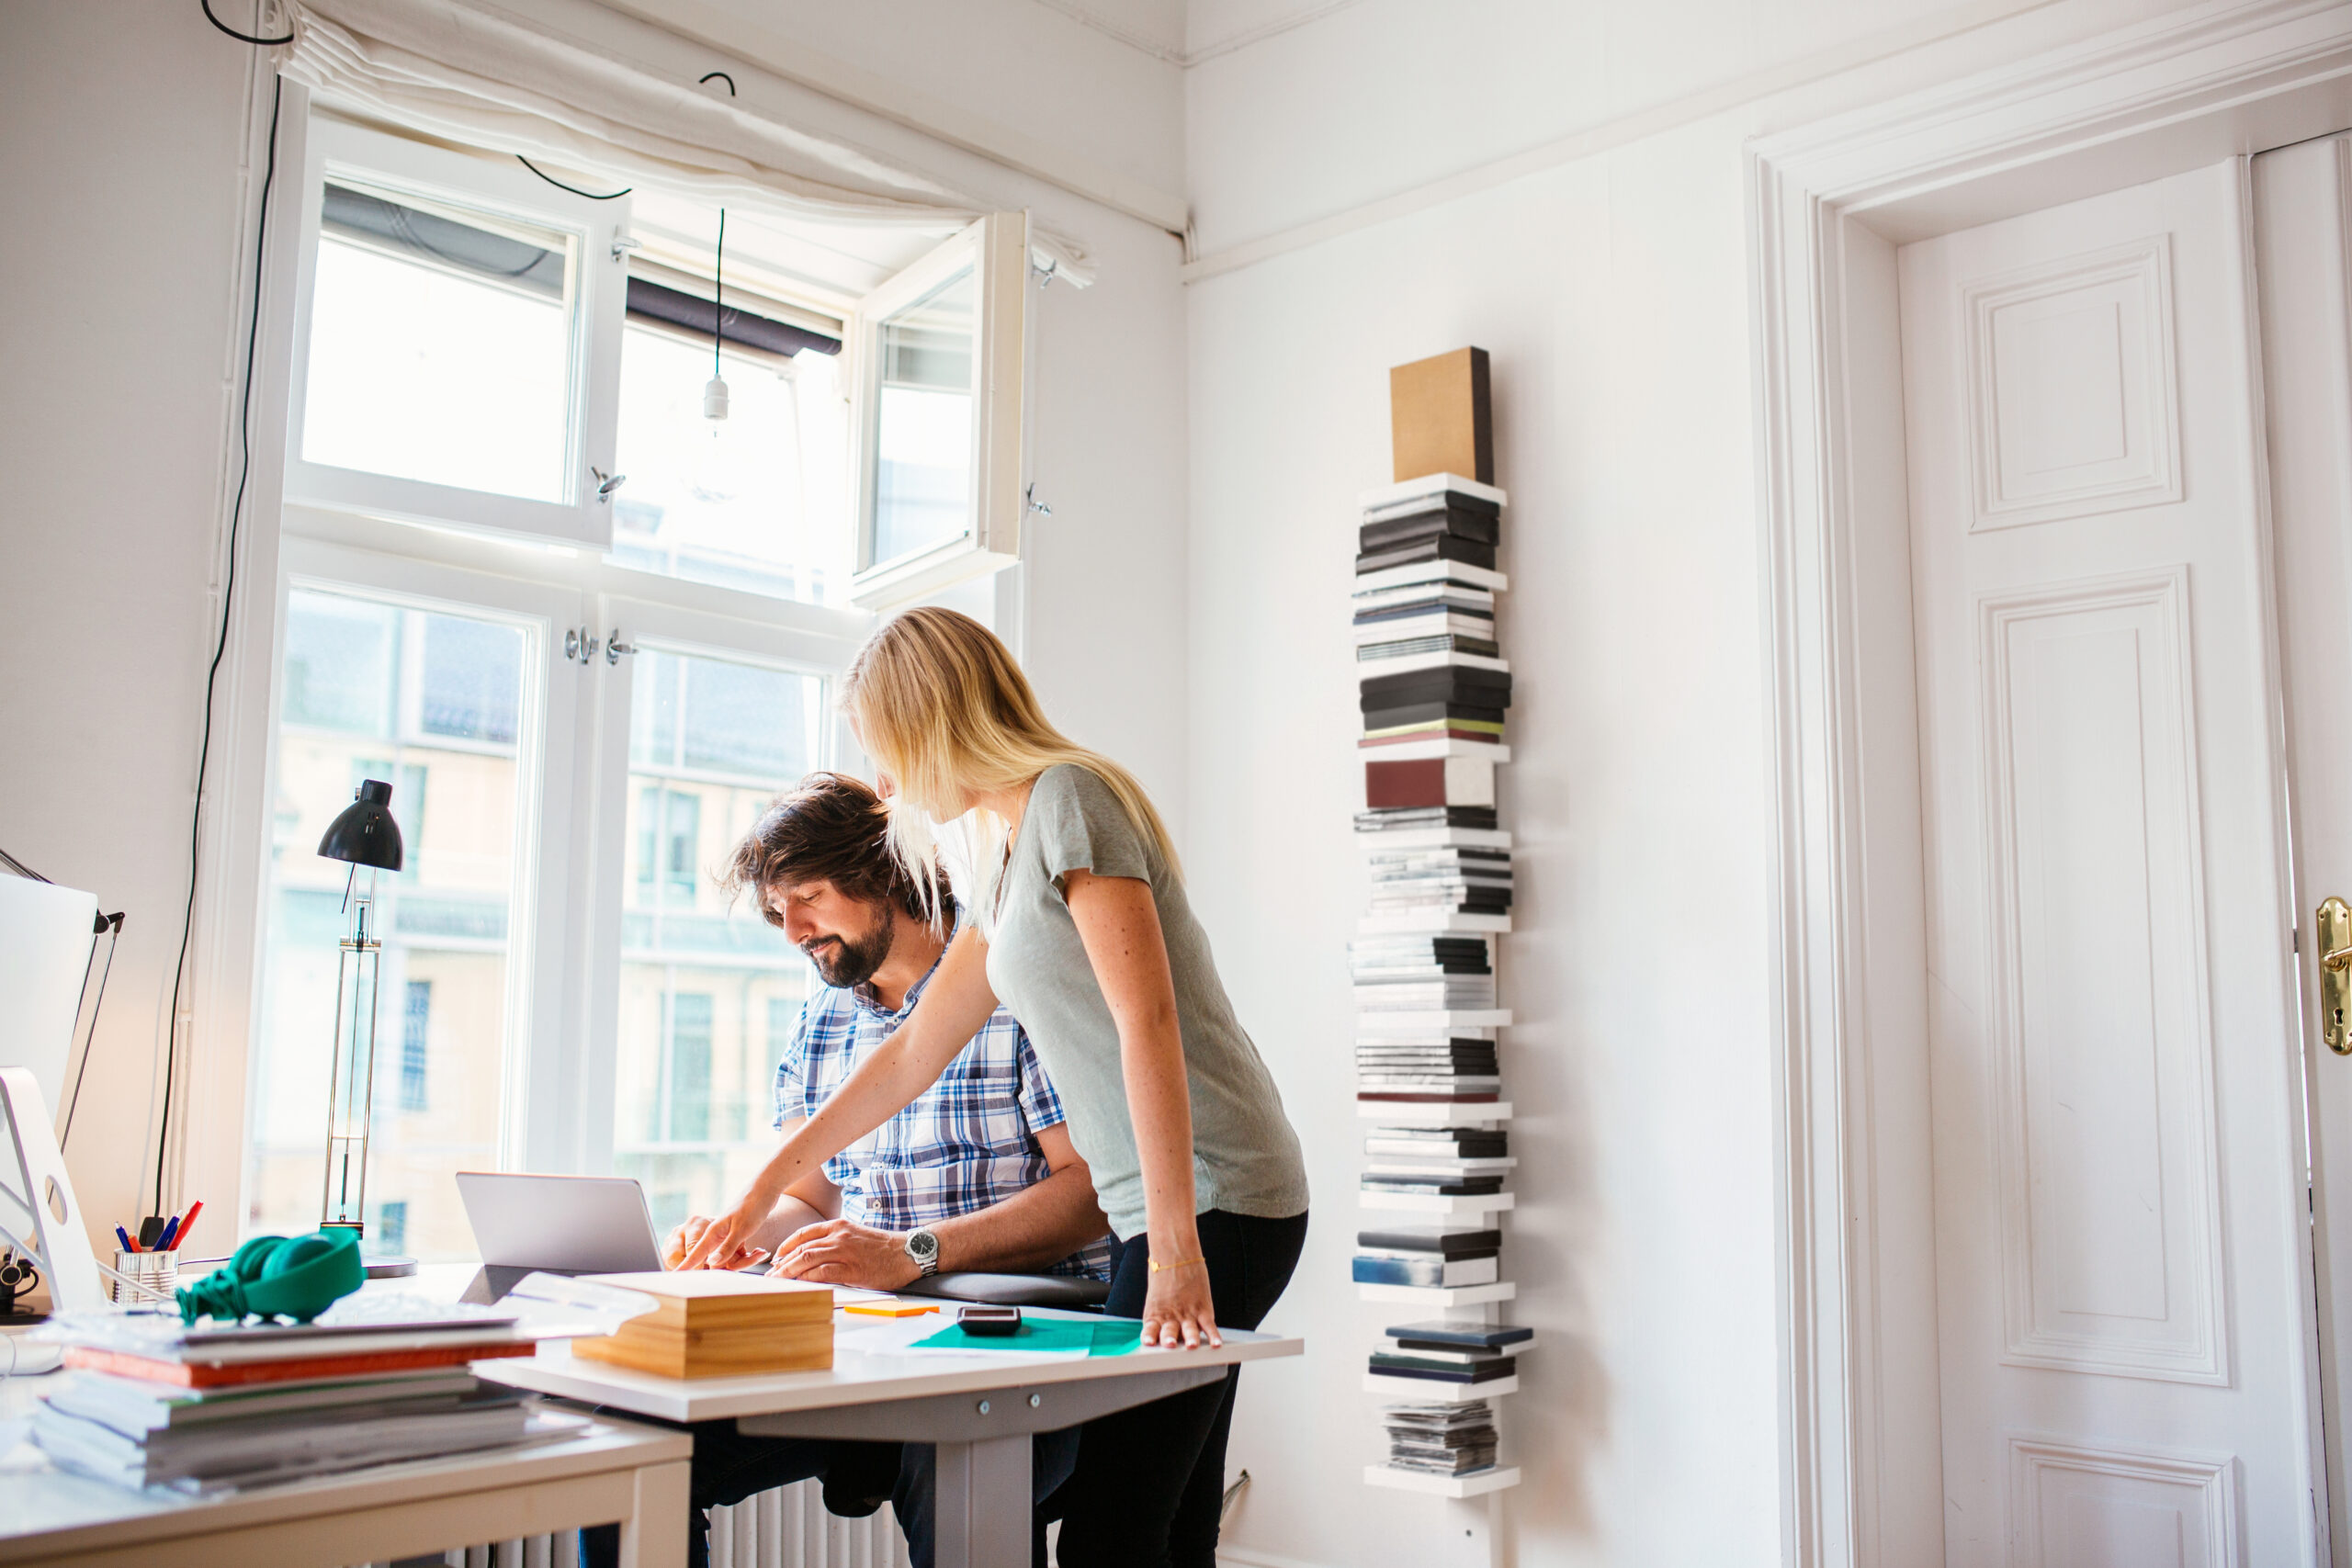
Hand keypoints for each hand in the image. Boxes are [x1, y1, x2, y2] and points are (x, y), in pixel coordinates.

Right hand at [677, 1193, 776, 1270]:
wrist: (764, 1190)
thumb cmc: (752, 1206)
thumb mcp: (741, 1229)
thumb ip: (727, 1247)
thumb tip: (711, 1263)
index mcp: (712, 1233)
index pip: (695, 1254)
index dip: (685, 1267)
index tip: (673, 1277)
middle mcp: (716, 1238)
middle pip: (717, 1263)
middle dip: (736, 1265)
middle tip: (754, 1256)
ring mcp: (724, 1240)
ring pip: (729, 1262)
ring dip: (746, 1261)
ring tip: (760, 1252)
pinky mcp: (734, 1241)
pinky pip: (738, 1257)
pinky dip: (749, 1257)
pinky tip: (760, 1251)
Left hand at [770, 1218, 921, 1288]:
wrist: (908, 1252)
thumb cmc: (883, 1248)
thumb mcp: (856, 1236)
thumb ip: (835, 1242)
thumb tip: (813, 1256)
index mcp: (838, 1226)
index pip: (803, 1234)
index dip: (786, 1246)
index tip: (776, 1258)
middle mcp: (839, 1236)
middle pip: (801, 1248)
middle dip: (782, 1263)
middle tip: (770, 1275)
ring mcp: (844, 1251)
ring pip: (807, 1259)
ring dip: (789, 1271)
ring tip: (778, 1282)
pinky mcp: (851, 1269)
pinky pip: (822, 1273)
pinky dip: (807, 1279)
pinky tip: (799, 1285)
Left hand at [1141, 1258, 1220, 1348]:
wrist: (1175, 1255)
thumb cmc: (1163, 1279)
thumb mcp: (1155, 1301)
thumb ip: (1159, 1320)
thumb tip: (1164, 1338)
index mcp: (1155, 1315)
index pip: (1150, 1330)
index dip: (1148, 1337)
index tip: (1148, 1343)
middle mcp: (1170, 1316)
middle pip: (1169, 1331)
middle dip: (1169, 1339)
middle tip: (1170, 1344)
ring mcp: (1187, 1312)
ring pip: (1190, 1330)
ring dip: (1191, 1338)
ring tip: (1192, 1344)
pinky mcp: (1202, 1308)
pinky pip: (1209, 1325)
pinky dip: (1214, 1336)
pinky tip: (1216, 1344)